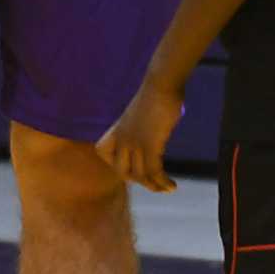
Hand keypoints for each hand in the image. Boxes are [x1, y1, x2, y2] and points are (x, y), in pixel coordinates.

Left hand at [95, 78, 182, 192]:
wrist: (161, 85)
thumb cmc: (156, 95)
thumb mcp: (141, 114)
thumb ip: (141, 126)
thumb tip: (153, 132)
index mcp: (117, 128)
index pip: (102, 151)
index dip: (114, 163)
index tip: (132, 168)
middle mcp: (123, 138)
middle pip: (122, 171)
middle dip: (138, 181)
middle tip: (153, 183)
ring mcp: (135, 143)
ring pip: (140, 175)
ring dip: (155, 186)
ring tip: (167, 188)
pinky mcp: (150, 144)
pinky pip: (154, 172)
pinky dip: (163, 182)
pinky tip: (172, 186)